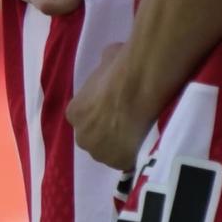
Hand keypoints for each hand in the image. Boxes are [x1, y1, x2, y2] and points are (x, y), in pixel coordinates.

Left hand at [67, 44, 146, 170]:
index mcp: (74, 113)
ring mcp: (101, 153)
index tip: (113, 106)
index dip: (99, 113)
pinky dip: (135, 155)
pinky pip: (128, 161)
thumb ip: (104, 67)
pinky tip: (147, 142)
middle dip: (106, 132)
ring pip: (110, 152)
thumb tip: (110, 61)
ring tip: (140, 132)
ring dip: (120, 145)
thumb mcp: (107, 58)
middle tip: (127, 119)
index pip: (83, 118)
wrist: (139, 88)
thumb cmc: (120, 69)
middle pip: (94, 138)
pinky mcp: (121, 163)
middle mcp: (82, 137)